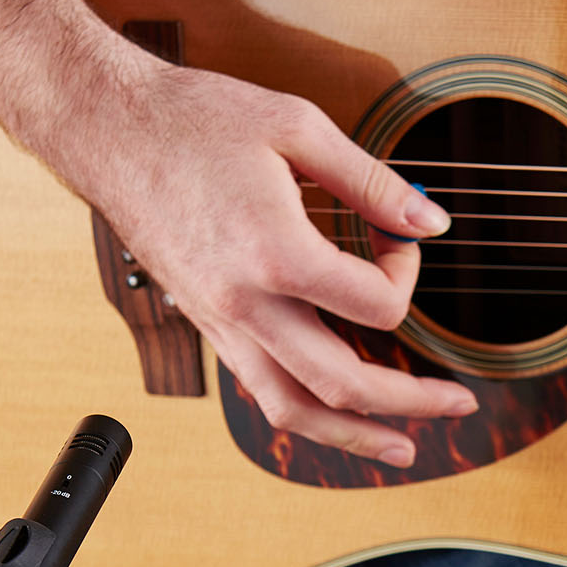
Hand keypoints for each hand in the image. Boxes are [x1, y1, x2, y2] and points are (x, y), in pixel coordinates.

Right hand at [53, 52, 476, 467]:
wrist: (106, 129)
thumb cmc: (195, 119)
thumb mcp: (298, 127)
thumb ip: (373, 181)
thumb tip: (432, 221)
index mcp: (275, 254)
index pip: (377, 305)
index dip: (408, 272)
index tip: (400, 236)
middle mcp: (246, 304)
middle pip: (344, 384)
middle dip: (411, 401)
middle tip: (460, 401)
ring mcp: (222, 323)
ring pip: (295, 409)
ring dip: (356, 435)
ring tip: (402, 447)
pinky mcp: (207, 325)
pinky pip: (261, 390)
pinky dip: (306, 412)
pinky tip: (338, 414)